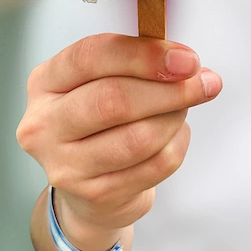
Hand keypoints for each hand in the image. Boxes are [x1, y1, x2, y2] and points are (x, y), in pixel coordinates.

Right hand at [17, 34, 221, 250]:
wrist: (85, 184)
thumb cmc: (98, 117)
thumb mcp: (100, 78)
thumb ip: (134, 61)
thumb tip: (184, 61)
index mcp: (46, 81)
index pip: (90, 56)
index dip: (143, 55)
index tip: (185, 58)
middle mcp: (45, 124)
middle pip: (114, 99)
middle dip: (170, 89)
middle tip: (204, 82)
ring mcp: (66, 165)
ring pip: (139, 137)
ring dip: (175, 117)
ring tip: (184, 107)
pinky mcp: (95, 195)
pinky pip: (155, 165)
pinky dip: (176, 144)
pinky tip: (173, 134)